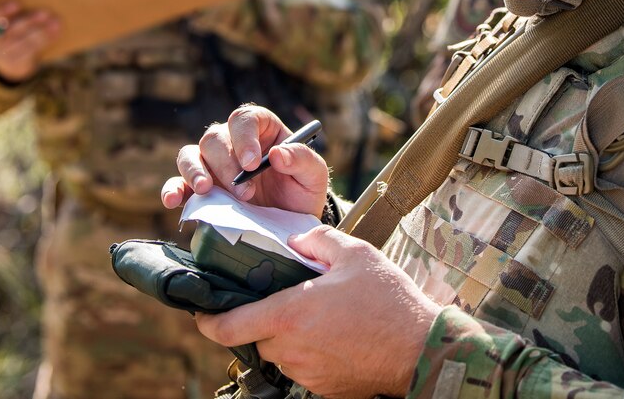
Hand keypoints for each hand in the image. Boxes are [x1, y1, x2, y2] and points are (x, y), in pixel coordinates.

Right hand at [0, 0, 59, 82]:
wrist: (2, 55)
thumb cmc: (3, 25)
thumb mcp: (0, 16)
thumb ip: (10, 7)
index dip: (0, 11)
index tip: (17, 3)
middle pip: (8, 32)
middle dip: (28, 21)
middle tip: (45, 12)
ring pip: (22, 43)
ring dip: (41, 32)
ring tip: (55, 21)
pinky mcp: (14, 64)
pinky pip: (31, 52)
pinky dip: (45, 40)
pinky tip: (55, 31)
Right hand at [162, 105, 329, 217]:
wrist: (291, 222)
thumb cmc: (302, 190)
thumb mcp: (314, 175)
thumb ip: (302, 159)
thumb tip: (277, 154)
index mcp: (261, 128)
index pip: (244, 119)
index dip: (244, 137)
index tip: (251, 163)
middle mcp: (232, 142)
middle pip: (214, 138)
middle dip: (226, 165)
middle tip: (245, 194)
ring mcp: (213, 165)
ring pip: (190, 154)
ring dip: (195, 171)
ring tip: (206, 190)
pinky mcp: (200, 189)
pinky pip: (178, 182)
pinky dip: (173, 189)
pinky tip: (173, 201)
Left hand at [195, 226, 440, 398]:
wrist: (422, 348)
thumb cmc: (390, 300)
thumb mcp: (355, 253)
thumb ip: (318, 239)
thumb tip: (297, 240)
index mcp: (289, 314)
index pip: (228, 326)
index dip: (208, 321)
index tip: (201, 312)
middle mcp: (292, 349)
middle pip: (259, 335)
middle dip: (268, 316)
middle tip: (291, 296)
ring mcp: (308, 373)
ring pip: (283, 351)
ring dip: (292, 334)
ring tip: (323, 313)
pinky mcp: (325, 388)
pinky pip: (306, 366)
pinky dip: (313, 350)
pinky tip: (339, 333)